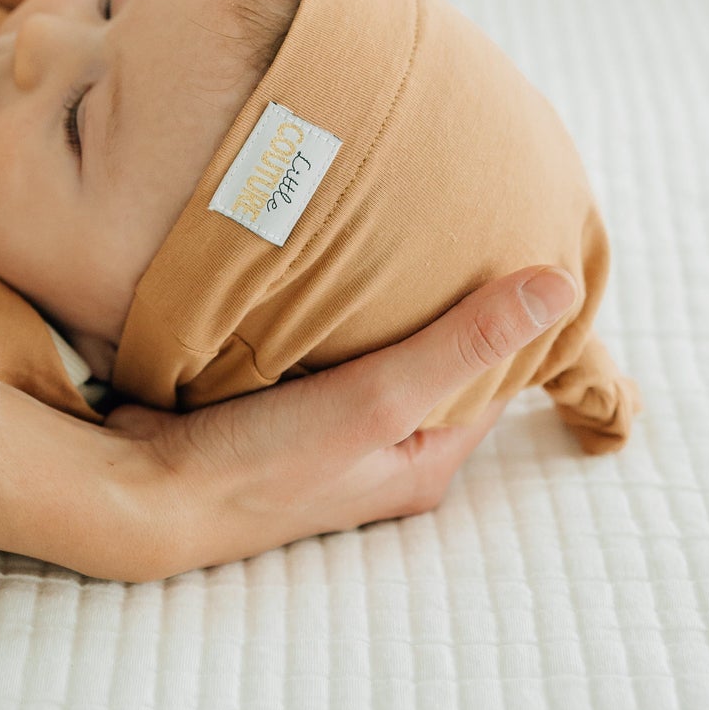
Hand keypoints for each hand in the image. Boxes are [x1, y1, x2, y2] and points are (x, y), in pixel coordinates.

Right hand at [0, 265, 577, 579]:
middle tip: (459, 218)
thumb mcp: (379, 398)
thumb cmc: (263, 461)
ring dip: (383, 301)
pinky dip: (330, 308)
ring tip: (398, 223)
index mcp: (425, 460)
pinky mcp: (280, 407)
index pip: (496, 378)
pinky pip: (323, 346)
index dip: (512, 317)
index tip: (521, 242)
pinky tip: (326, 256)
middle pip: (437, 362)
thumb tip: (564, 287)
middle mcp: (386, 450)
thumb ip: (463, 341)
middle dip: (447, 301)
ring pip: (377, 349)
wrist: (144, 491)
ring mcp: (331, 431)